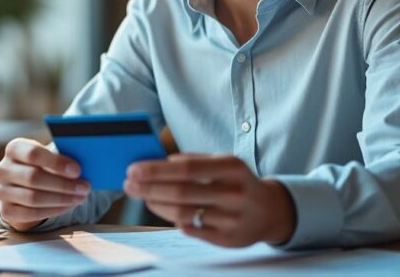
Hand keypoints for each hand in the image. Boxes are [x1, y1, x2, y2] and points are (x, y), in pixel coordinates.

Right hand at [0, 138, 90, 230]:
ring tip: (80, 197)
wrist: (29, 184)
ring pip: (33, 198)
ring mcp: (2, 191)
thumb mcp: (52, 155)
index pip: (33, 154)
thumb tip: (85, 159)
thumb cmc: (45, 165)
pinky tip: (68, 206)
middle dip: (63, 184)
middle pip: (33, 178)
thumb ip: (63, 155)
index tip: (77, 170)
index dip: (56, 163)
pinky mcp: (6, 211)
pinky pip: (30, 214)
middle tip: (84, 187)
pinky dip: (53, 211)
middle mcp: (3, 169)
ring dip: (61, 199)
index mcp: (14, 148)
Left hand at [124, 153, 295, 246]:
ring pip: (183, 214)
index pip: (187, 168)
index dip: (156, 170)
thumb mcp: (223, 163)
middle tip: (129, 185)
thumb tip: (157, 163)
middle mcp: (234, 193)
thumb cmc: (236, 181)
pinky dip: (174, 220)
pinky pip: (191, 230)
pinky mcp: (228, 239)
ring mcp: (232, 219)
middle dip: (149, 189)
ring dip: (156, 205)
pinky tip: (165, 210)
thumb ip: (193, 160)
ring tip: (144, 197)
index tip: (133, 170)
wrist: (270, 211)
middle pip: (181, 193)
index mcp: (232, 168)